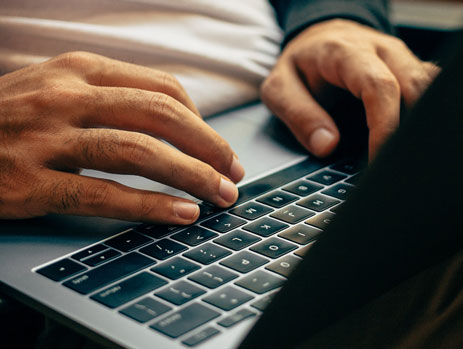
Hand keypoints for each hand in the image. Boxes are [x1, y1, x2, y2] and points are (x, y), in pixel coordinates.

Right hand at [0, 52, 243, 223]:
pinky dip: (150, 205)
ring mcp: (45, 138)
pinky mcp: (29, 182)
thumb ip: (111, 97)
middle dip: (209, 148)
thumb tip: (177, 123)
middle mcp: (66, 96)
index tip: (220, 148)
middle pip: (161, 116)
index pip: (163, 88)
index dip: (202, 122)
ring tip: (219, 196)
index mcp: (79, 69)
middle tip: (233, 174)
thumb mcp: (57, 88)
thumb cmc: (8, 118)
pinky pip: (103, 195)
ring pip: (139, 151)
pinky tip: (179, 214)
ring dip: (191, 176)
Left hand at [261, 19, 438, 158]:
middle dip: (412, 130)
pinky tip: (417, 142)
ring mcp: (402, 59)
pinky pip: (434, 89)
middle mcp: (382, 50)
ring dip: (426, 123)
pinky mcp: (413, 69)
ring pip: (433, 87)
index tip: (379, 158)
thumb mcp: (280, 87)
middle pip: (417, 86)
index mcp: (347, 52)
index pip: (380, 87)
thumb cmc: (302, 65)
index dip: (385, 126)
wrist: (319, 38)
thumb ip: (299, 114)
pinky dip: (430, 116)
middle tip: (399, 167)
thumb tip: (327, 144)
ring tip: (411, 158)